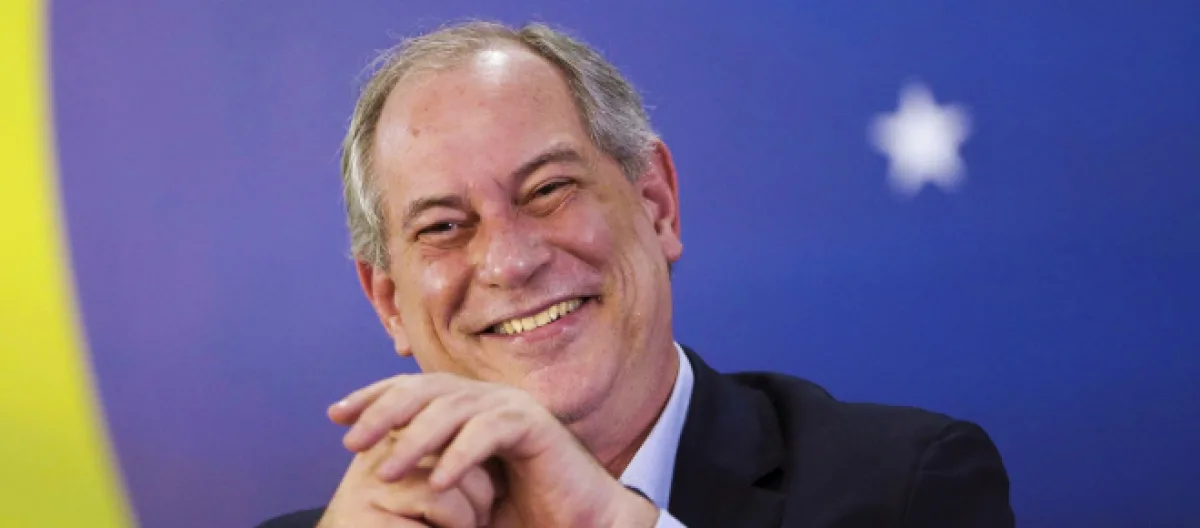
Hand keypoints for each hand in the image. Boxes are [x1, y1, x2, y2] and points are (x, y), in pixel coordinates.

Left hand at [329, 373, 658, 527]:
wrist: (577, 524)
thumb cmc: (518, 512)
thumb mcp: (459, 491)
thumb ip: (426, 470)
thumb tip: (372, 466)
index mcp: (468, 408)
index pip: (413, 389)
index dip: (373, 396)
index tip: (335, 415)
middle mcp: (488, 399)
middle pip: (426, 390)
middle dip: (384, 411)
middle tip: (351, 440)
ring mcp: (512, 408)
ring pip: (453, 408)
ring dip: (416, 439)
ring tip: (387, 470)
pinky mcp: (535, 426)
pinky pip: (489, 432)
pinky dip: (461, 456)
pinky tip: (438, 483)